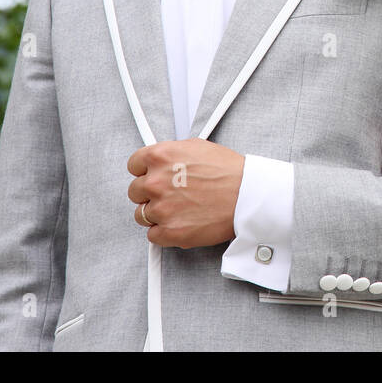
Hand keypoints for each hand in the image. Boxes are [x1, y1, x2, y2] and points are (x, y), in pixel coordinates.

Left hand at [127, 138, 244, 247]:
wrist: (248, 195)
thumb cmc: (229, 171)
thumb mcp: (197, 147)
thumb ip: (172, 154)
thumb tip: (160, 162)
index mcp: (160, 157)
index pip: (133, 165)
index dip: (144, 171)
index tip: (151, 176)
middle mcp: (156, 182)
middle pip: (135, 192)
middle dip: (150, 193)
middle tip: (170, 194)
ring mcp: (161, 208)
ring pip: (142, 215)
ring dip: (157, 214)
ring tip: (179, 210)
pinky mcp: (170, 231)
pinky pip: (152, 235)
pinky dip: (164, 232)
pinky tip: (181, 222)